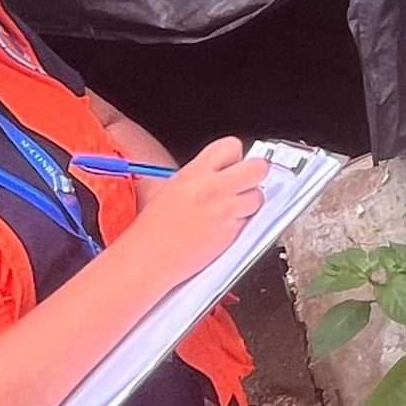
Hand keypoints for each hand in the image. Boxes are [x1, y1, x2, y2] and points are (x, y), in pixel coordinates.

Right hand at [119, 138, 266, 281]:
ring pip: (258, 196)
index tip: (231, 164)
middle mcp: (213, 189)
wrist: (147, 260)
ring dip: (250, 201)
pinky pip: (250, 220)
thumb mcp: (168, 188)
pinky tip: (224, 225)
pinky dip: (243, 222)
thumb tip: (219, 170)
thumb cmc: (153, 230)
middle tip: (244, 182)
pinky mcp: (232, 233)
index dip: (234, 156)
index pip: (232, 145)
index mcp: (194, 173)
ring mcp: (225, 211)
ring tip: (231, 208)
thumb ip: (198, 176)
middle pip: (258, 167)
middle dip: (254, 173)